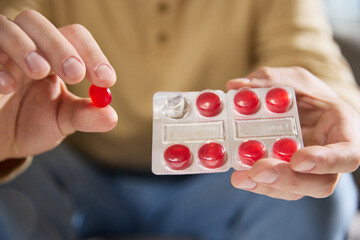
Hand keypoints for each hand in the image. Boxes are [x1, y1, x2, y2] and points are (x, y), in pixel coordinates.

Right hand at [0, 10, 117, 160]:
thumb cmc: (31, 123)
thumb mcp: (62, 121)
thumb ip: (85, 116)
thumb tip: (112, 117)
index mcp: (52, 55)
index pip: (74, 38)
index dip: (92, 54)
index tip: (106, 80)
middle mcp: (26, 46)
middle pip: (39, 24)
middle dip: (60, 47)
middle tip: (75, 74)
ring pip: (8, 27)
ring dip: (26, 47)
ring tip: (40, 72)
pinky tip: (7, 87)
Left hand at [226, 67, 359, 199]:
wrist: (303, 108)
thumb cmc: (306, 94)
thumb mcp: (292, 79)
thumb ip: (269, 80)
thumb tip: (237, 86)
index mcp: (342, 131)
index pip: (347, 155)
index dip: (325, 161)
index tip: (298, 160)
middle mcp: (329, 158)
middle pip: (320, 183)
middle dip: (288, 179)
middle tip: (258, 171)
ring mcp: (309, 172)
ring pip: (296, 190)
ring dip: (267, 186)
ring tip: (240, 177)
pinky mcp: (288, 176)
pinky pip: (277, 187)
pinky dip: (257, 183)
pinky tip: (240, 176)